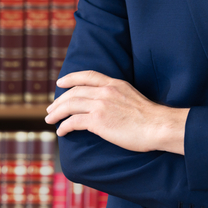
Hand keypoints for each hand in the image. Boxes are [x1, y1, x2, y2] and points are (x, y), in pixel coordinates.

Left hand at [46, 70, 187, 153]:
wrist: (158, 126)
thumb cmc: (150, 118)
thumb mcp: (132, 97)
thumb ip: (118, 97)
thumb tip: (108, 106)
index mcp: (114, 84)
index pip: (88, 75)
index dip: (71, 78)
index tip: (61, 82)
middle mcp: (105, 91)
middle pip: (74, 92)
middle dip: (59, 100)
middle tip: (50, 108)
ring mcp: (100, 105)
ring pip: (70, 105)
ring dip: (57, 112)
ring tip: (49, 119)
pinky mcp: (98, 121)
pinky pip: (74, 121)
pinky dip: (64, 126)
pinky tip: (61, 131)